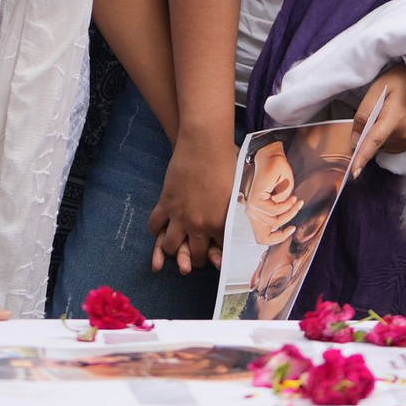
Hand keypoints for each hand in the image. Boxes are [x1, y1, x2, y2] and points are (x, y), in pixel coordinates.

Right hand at [147, 134, 236, 272]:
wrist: (205, 144)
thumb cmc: (227, 162)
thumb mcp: (240, 190)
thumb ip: (240, 210)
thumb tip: (249, 220)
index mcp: (220, 223)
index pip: (221, 252)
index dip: (222, 258)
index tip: (222, 261)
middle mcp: (198, 224)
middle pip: (196, 255)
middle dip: (197, 260)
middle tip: (198, 259)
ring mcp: (179, 215)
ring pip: (171, 246)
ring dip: (174, 252)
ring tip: (178, 250)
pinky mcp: (165, 203)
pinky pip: (155, 226)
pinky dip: (157, 232)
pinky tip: (161, 232)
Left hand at [243, 141, 301, 244]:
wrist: (272, 158)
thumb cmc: (278, 176)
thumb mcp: (283, 199)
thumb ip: (281, 214)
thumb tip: (284, 227)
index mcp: (256, 214)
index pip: (262, 238)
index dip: (278, 239)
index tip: (291, 229)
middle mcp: (251, 212)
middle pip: (263, 239)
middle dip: (282, 233)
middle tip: (293, 225)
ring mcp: (252, 208)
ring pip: (274, 222)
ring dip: (290, 212)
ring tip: (296, 201)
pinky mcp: (256, 201)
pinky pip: (274, 211)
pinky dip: (286, 205)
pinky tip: (293, 197)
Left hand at [350, 62, 405, 172]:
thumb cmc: (403, 80)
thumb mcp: (379, 88)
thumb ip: (365, 113)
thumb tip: (355, 138)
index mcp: (395, 118)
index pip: (374, 142)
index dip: (362, 157)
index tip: (353, 173)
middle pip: (378, 143)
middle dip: (372, 132)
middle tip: (381, 110)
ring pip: (386, 145)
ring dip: (383, 135)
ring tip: (392, 113)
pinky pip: (396, 144)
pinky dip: (392, 136)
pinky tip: (398, 120)